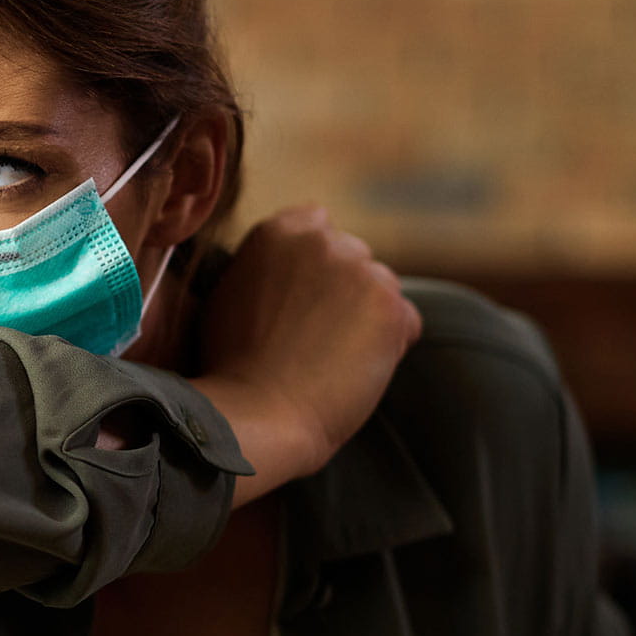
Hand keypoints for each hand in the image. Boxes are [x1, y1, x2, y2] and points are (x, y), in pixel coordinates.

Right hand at [191, 205, 419, 501]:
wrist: (257, 412)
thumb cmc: (232, 368)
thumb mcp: (231, 295)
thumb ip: (264, 270)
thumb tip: (284, 274)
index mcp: (277, 232)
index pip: (316, 223)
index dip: (313, 263)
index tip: (302, 294)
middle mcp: (322, 241)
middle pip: (352, 256)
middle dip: (343, 288)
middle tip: (316, 335)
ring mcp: (360, 271)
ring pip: (380, 288)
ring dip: (367, 316)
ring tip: (331, 358)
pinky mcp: (391, 308)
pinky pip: (404, 323)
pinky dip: (389, 345)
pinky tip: (352, 369)